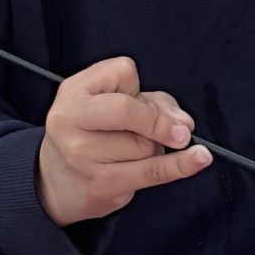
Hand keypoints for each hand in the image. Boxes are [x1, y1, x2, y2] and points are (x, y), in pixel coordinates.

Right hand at [35, 56, 210, 226]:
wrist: (56, 182)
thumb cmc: (92, 135)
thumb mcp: (112, 104)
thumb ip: (152, 102)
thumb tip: (183, 123)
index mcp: (74, 90)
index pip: (123, 71)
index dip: (137, 85)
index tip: (133, 100)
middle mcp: (70, 120)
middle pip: (129, 109)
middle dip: (158, 120)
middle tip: (177, 131)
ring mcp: (82, 154)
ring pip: (144, 144)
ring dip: (156, 147)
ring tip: (136, 152)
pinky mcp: (101, 183)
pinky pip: (151, 171)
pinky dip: (180, 165)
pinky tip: (198, 159)